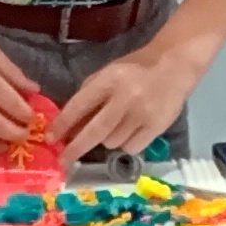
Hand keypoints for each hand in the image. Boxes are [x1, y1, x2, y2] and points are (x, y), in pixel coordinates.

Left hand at [55, 39, 211, 156]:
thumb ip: (89, 95)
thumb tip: (69, 126)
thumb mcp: (108, 73)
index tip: (50, 138)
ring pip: (112, 142)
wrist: (174, 66)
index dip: (63, 124)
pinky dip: (126, 144)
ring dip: (107, 140)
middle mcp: (125, 98)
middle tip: (63, 160)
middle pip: (95, 131)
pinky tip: (131, 131)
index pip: (79, 105)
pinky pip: (131, 147)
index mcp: (109, 80)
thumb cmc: (135, 69)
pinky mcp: (156, 127)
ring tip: (116, 126)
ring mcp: (142, 114)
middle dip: (76, 148)